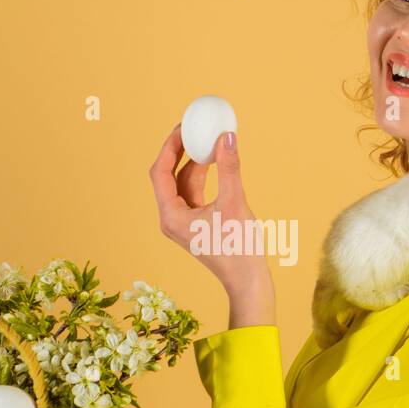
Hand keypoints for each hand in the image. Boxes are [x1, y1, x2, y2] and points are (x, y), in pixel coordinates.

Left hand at [148, 123, 273, 303]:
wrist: (248, 280)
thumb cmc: (239, 248)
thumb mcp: (234, 202)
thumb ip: (229, 168)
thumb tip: (227, 136)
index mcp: (170, 216)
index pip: (160, 172)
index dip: (169, 146)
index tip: (182, 127)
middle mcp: (171, 218)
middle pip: (168, 176)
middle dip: (180, 151)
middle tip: (192, 127)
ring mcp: (183, 221)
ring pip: (183, 183)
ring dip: (194, 162)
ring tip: (207, 139)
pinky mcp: (196, 223)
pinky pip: (194, 192)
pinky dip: (203, 175)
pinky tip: (215, 161)